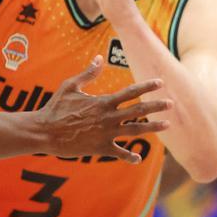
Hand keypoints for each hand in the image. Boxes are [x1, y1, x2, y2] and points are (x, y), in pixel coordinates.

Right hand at [37, 56, 170, 162]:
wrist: (44, 132)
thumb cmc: (55, 107)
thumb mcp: (69, 86)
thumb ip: (88, 73)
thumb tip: (99, 58)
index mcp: (103, 102)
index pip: (130, 92)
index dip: (146, 86)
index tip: (160, 82)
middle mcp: (108, 118)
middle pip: (138, 111)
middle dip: (156, 106)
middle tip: (172, 104)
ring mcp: (106, 134)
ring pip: (135, 131)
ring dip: (153, 128)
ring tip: (167, 125)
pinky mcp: (100, 148)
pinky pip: (119, 153)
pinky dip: (129, 156)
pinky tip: (138, 158)